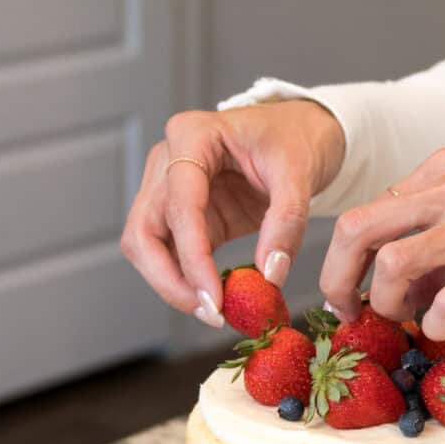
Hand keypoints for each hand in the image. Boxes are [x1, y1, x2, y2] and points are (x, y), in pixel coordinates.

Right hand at [121, 101, 345, 324]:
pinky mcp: (182, 214)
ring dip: (174, 284)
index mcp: (192, 136)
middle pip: (143, 231)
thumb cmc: (295, 139)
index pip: (179, 205)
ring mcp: (168, 188)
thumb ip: (286, 221)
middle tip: (211, 312)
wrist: (300, 131)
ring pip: (146, 247)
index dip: (193, 259)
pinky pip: (171, 253)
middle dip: (169, 279)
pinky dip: (189, 280)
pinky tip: (219, 297)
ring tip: (216, 310)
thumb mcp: (300, 173)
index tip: (216, 299)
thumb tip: (270, 275)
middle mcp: (168, 160)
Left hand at [318, 150, 444, 338]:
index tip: (350, 291)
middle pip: (358, 228)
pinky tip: (442, 328)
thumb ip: (432, 226)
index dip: (345, 259)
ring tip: (406, 317)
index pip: (366, 210)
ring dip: (387, 304)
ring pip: (392, 264)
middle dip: (338, 278)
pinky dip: (432, 325)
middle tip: (349, 310)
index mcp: (442, 170)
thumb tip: (388, 279)